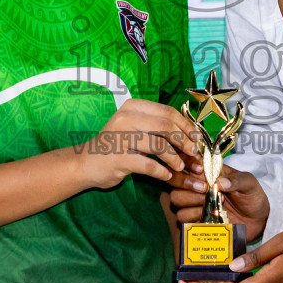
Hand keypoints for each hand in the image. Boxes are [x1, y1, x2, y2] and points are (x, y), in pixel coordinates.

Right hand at [76, 99, 198, 189]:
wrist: (86, 163)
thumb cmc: (116, 145)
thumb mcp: (135, 128)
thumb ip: (157, 126)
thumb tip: (190, 134)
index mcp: (133, 107)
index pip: (167, 112)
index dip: (185, 125)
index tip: (196, 137)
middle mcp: (126, 118)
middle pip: (166, 126)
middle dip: (184, 141)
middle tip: (192, 153)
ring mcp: (121, 138)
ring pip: (159, 146)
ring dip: (175, 159)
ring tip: (180, 167)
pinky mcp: (119, 158)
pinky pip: (149, 165)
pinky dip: (162, 172)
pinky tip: (166, 175)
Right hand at [171, 166, 269, 242]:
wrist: (257, 220)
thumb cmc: (252, 197)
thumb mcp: (249, 184)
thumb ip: (237, 180)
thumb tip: (221, 183)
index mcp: (208, 172)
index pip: (187, 162)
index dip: (188, 165)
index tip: (200, 171)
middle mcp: (197, 185)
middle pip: (175, 180)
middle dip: (187, 184)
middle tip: (205, 190)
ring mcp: (194, 202)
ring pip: (176, 199)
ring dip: (191, 202)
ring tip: (209, 205)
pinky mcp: (195, 219)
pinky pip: (182, 217)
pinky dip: (193, 217)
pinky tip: (208, 216)